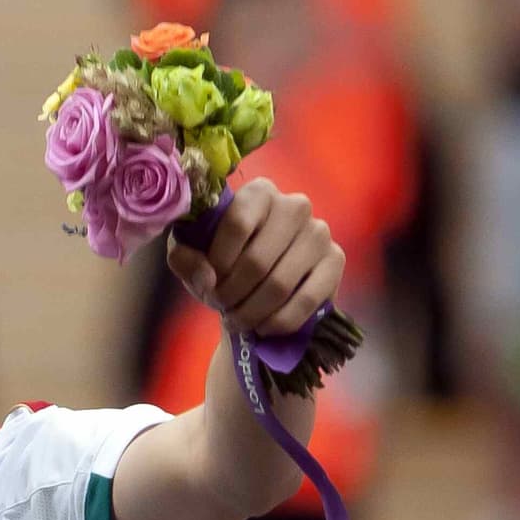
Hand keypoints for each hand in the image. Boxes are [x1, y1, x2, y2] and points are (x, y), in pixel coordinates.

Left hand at [167, 179, 345, 337]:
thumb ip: (184, 259)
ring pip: (279, 285)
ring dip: (251, 313)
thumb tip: (207, 277)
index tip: (209, 284)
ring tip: (238, 320)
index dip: (217, 264)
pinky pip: (305, 302)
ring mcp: (319, 232)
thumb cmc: (224, 269)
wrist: (260, 294)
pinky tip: (263, 326)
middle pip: (257, 261)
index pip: (236, 223)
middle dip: (232, 295)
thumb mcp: (193, 260)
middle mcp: (295, 205)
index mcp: (259, 193)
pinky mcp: (335, 261)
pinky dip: (277, 323)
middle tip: (223, 308)